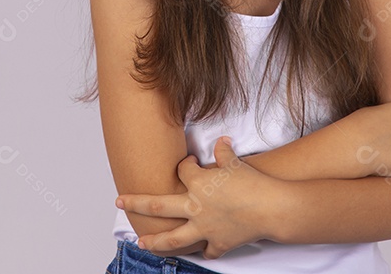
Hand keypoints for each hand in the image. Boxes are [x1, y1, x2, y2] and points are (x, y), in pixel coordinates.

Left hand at [115, 137, 277, 259]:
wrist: (270, 208)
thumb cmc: (253, 183)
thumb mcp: (235, 163)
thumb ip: (224, 152)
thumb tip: (222, 141)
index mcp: (198, 184)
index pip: (181, 172)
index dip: (182, 165)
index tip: (185, 163)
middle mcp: (195, 207)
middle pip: (159, 205)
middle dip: (137, 202)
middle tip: (120, 201)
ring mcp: (205, 228)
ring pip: (173, 238)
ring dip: (155, 241)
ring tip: (141, 242)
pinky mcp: (218, 243)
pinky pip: (207, 250)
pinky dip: (204, 250)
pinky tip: (201, 250)